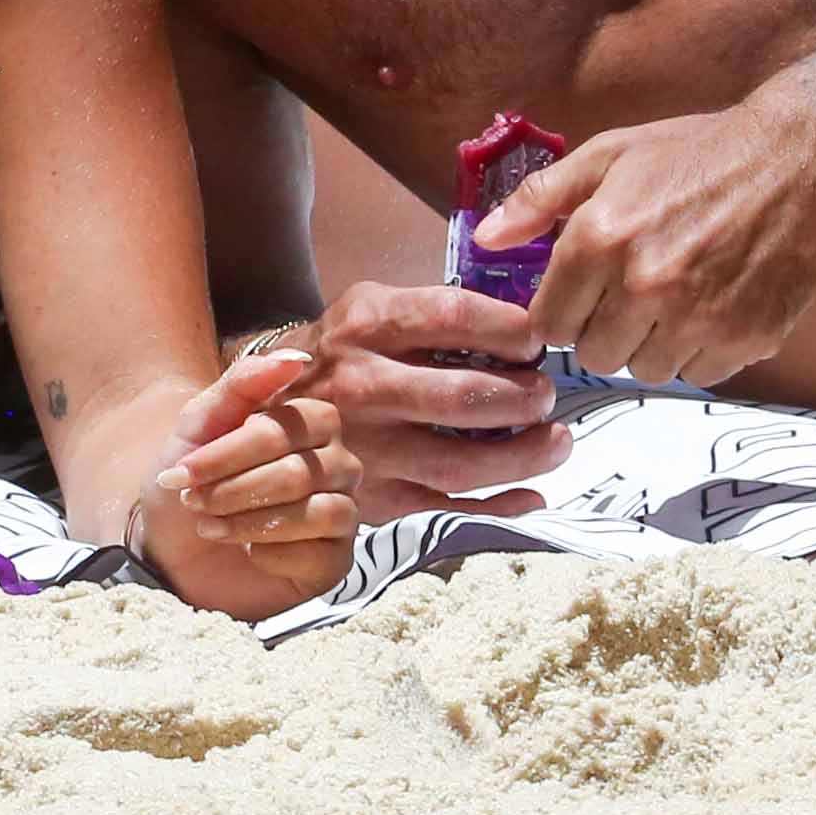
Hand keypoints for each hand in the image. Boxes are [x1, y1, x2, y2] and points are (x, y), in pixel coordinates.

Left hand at [146, 348, 363, 567]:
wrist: (172, 549)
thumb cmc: (192, 480)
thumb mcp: (199, 425)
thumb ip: (243, 384)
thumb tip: (295, 358)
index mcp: (312, 423)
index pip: (286, 430)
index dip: (230, 453)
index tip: (182, 472)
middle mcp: (338, 463)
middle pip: (298, 474)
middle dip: (233, 491)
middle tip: (194, 502)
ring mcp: (342, 512)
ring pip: (317, 513)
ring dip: (249, 523)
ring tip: (211, 526)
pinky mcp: (336, 560)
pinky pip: (321, 555)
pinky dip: (271, 554)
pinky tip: (248, 553)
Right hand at [285, 284, 574, 517]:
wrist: (257, 411)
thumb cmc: (335, 353)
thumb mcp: (365, 306)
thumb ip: (430, 311)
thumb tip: (519, 326)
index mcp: (366, 325)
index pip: (456, 317)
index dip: (511, 329)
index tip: (536, 340)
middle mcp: (363, 387)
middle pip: (464, 397)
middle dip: (525, 397)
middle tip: (547, 394)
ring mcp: (366, 450)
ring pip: (460, 463)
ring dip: (524, 456)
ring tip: (557, 441)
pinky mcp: (372, 498)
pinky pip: (445, 508)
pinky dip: (498, 505)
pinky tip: (532, 494)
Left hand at [489, 95, 815, 392]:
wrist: (802, 156)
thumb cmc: (699, 151)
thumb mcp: (611, 154)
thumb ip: (540, 199)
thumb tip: (484, 239)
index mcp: (600, 238)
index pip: (548, 323)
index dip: (561, 312)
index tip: (581, 297)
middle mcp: (644, 285)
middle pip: (594, 356)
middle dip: (604, 330)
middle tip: (631, 294)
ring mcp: (698, 317)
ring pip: (647, 371)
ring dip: (653, 344)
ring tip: (676, 296)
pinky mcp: (747, 338)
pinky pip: (701, 374)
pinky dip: (702, 350)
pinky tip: (715, 304)